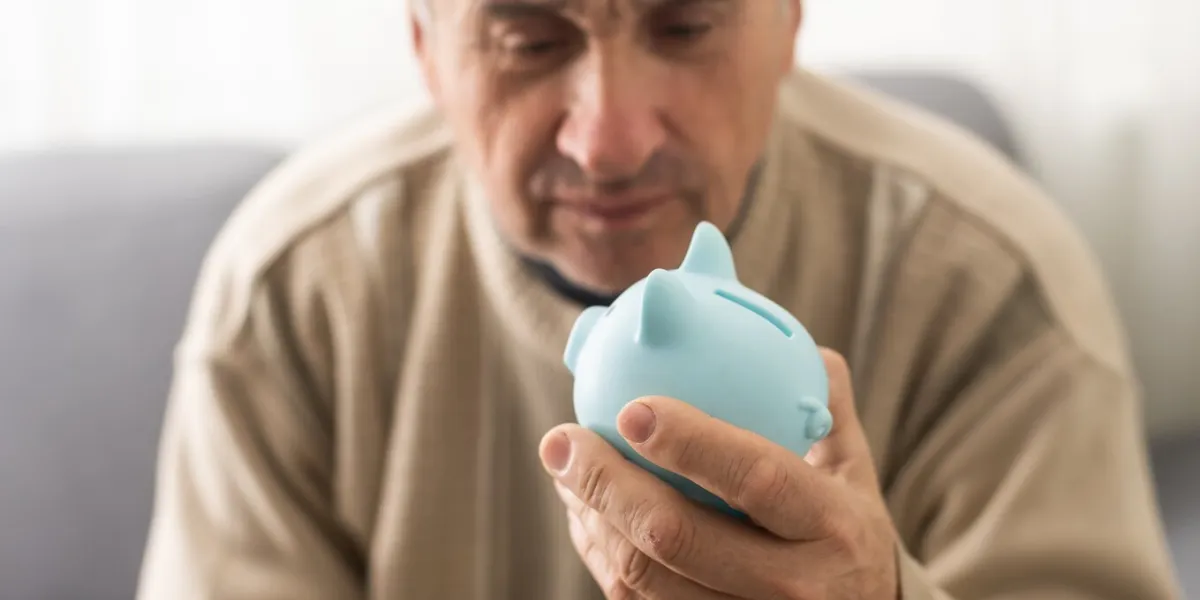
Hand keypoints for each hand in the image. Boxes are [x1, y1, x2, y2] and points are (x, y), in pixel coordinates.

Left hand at [539, 348, 898, 599]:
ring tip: (562, 469)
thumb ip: (821, 399)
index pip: (756, 477)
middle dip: (606, 483)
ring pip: (643, 578)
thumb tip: (781, 333)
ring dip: (590, 518)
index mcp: (832, 523)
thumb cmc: (842, 525)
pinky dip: (599, 552)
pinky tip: (583, 512)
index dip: (690, 442)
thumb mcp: (850, 468)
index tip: (631, 407)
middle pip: (678, 536)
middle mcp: (793, 584)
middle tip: (562, 439)